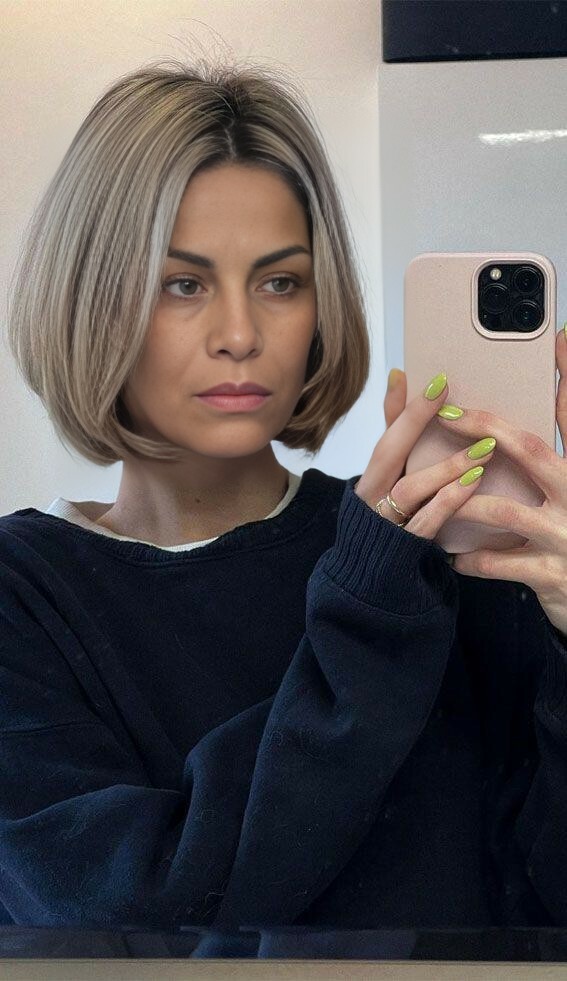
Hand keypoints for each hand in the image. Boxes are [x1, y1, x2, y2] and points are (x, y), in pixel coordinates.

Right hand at [355, 368, 496, 545]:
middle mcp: (372, 495)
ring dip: (444, 467)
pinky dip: (448, 502)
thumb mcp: (389, 472)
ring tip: (480, 450)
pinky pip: (426, 523)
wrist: (374, 571)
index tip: (437, 381)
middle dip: (417, 422)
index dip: (407, 408)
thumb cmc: (389, 513)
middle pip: (389, 454)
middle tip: (450, 398)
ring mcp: (387, 520)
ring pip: (409, 489)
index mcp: (371, 475)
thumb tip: (398, 376)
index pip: (386, 434)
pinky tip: (473, 485)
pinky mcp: (406, 546)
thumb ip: (395, 429)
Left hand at [384, 329, 566, 637]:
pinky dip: (470, 558)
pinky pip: (498, 564)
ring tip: (434, 495)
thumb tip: (553, 391)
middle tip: (448, 414)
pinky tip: (451, 553)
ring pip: (504, 511)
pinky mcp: (549, 577)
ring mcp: (564, 538)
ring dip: (463, 502)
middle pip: (532, 452)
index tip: (557, 341)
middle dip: (487, 430)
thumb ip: (555, 452)